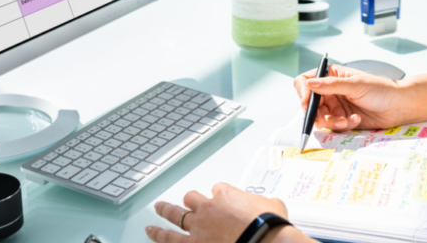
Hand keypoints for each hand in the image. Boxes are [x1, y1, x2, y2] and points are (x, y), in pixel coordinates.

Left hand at [147, 183, 292, 242]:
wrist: (262, 240)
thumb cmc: (268, 224)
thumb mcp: (273, 206)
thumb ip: (266, 204)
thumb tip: (272, 205)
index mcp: (227, 195)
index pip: (218, 189)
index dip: (218, 194)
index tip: (220, 198)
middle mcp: (208, 208)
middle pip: (191, 198)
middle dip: (187, 199)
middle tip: (184, 199)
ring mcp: (198, 227)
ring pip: (176, 216)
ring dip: (165, 212)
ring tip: (157, 210)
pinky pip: (171, 240)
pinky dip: (160, 237)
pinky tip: (152, 234)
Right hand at [293, 64, 409, 130]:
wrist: (398, 107)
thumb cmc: (380, 89)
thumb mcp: (355, 85)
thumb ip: (331, 85)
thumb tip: (310, 83)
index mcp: (331, 75)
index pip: (306, 81)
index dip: (303, 92)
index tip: (307, 102)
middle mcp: (330, 91)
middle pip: (310, 104)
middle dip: (317, 113)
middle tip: (329, 118)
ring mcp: (336, 106)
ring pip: (320, 118)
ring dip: (332, 122)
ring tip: (347, 120)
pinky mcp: (342, 119)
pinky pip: (333, 126)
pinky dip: (342, 125)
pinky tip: (356, 120)